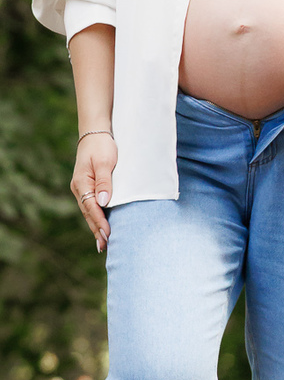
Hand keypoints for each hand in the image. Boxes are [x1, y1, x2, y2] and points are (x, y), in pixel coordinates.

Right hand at [72, 132, 116, 251]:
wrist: (94, 133)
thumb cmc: (101, 146)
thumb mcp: (104, 162)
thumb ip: (104, 182)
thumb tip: (104, 203)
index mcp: (81, 183)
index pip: (91, 207)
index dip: (99, 221)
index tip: (107, 234)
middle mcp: (79, 188)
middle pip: (88, 213)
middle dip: (96, 229)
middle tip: (104, 246)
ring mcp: (82, 188)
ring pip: (89, 211)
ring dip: (95, 226)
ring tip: (103, 242)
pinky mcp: (87, 187)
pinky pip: (91, 206)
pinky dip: (96, 217)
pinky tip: (101, 226)